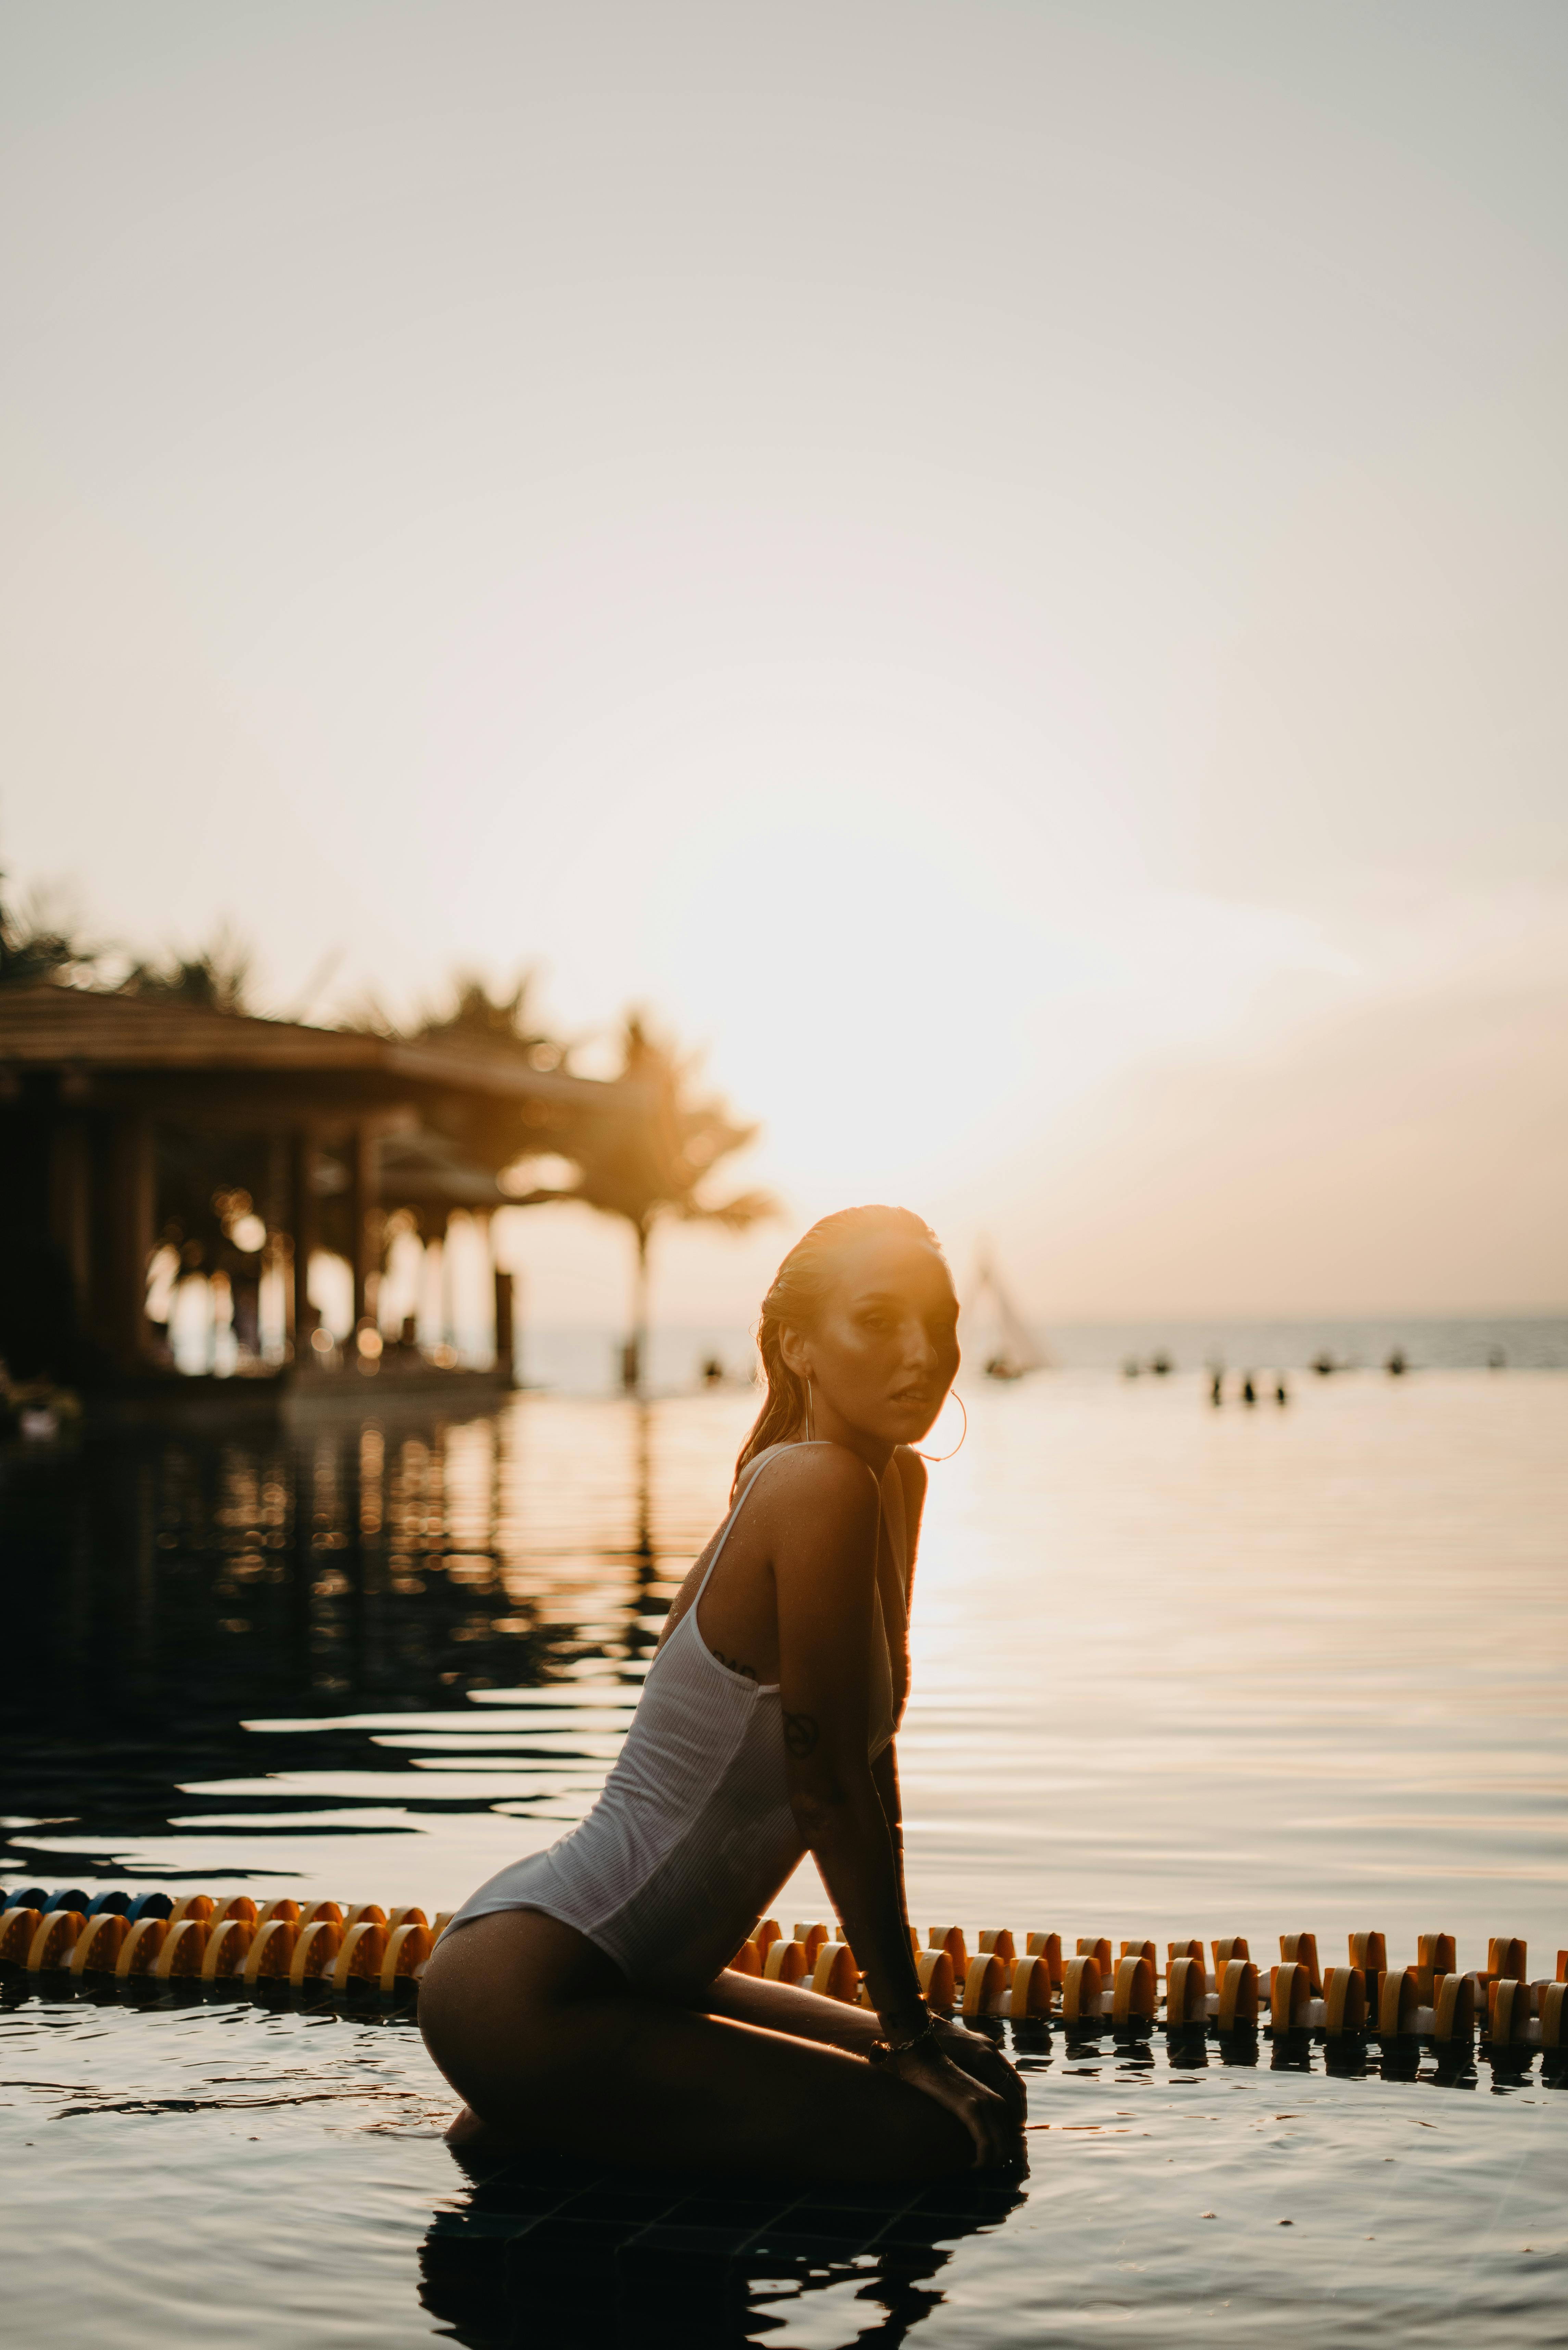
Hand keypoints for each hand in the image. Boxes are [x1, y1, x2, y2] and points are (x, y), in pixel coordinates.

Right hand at [889, 2040, 1021, 2169]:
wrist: (926, 2061)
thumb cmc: (941, 2084)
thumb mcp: (967, 2100)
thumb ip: (978, 2116)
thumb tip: (980, 2143)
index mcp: (999, 2102)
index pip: (1011, 2139)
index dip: (1003, 2158)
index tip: (989, 2168)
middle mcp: (997, 2103)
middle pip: (1008, 2147)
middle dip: (997, 2165)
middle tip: (980, 2171)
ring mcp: (985, 2104)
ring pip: (1000, 2149)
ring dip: (989, 2165)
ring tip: (974, 2169)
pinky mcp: (970, 2108)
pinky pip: (985, 2144)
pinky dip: (981, 2161)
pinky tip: (970, 2166)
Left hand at [932, 2015, 1026, 2123]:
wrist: (919, 2025)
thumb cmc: (926, 2052)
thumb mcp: (944, 2075)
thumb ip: (964, 2094)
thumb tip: (980, 2120)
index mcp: (982, 2057)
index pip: (1008, 2089)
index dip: (1014, 2112)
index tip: (1014, 2132)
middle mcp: (989, 2049)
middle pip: (1014, 2084)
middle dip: (1019, 2108)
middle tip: (1017, 2132)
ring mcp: (987, 2046)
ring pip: (1011, 2077)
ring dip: (1015, 2099)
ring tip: (1012, 2122)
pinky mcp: (982, 2045)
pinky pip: (1002, 2070)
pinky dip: (1007, 2088)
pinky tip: (1001, 2103)